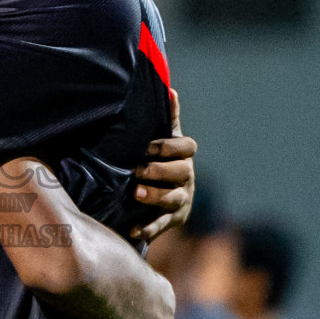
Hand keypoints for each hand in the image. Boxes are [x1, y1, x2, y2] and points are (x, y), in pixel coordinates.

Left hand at [128, 90, 196, 241]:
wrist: (167, 198)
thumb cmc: (162, 161)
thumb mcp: (165, 140)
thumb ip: (168, 119)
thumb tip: (170, 88)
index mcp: (184, 157)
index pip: (186, 148)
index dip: (168, 147)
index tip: (146, 147)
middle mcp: (186, 177)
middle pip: (180, 173)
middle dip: (159, 171)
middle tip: (137, 170)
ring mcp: (181, 200)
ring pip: (173, 199)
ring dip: (154, 196)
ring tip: (134, 193)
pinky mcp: (172, 220)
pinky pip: (162, 225)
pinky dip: (148, 228)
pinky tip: (133, 230)